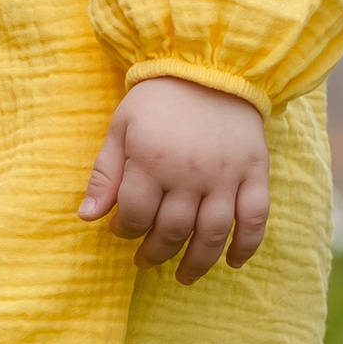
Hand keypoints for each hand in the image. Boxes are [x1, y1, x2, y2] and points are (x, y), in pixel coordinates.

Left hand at [79, 75, 269, 282]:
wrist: (212, 66)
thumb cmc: (158, 99)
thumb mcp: (121, 128)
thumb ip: (105, 174)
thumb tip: (87, 218)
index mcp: (152, 161)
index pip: (136, 215)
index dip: (126, 230)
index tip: (122, 230)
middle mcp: (190, 174)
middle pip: (172, 230)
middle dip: (156, 252)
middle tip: (146, 259)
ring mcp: (226, 175)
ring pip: (212, 233)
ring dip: (197, 262)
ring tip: (184, 276)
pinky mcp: (255, 172)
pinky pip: (255, 217)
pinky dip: (247, 245)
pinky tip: (234, 262)